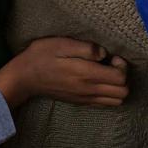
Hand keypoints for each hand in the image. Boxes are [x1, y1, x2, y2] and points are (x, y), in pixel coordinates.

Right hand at [0, 37, 128, 108]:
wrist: (25, 78)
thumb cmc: (42, 55)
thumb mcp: (62, 43)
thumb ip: (86, 48)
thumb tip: (104, 53)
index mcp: (86, 74)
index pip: (120, 78)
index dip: (122, 65)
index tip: (111, 56)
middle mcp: (88, 90)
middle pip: (122, 92)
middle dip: (122, 76)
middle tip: (110, 63)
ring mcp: (85, 99)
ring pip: (116, 101)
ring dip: (117, 86)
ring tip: (106, 71)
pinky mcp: (80, 102)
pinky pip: (104, 104)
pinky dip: (109, 93)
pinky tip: (98, 79)